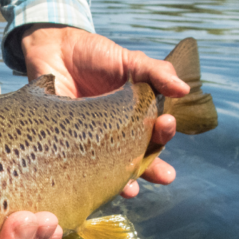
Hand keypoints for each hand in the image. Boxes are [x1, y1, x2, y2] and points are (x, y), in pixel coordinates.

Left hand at [21, 24, 189, 198]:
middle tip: (165, 176)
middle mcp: (116, 132)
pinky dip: (90, 178)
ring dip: (124, 181)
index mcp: (135, 114)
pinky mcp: (67, 145)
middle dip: (153, 169)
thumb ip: (155, 72)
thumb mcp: (128, 60)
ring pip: (111, 167)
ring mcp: (92, 140)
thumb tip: (184, 90)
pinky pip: (80, 166)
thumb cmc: (94, 55)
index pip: (155, 131)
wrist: (53, 48)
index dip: (164, 133)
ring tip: (132, 190)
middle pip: (137, 156)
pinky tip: (97, 184)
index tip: (166, 125)